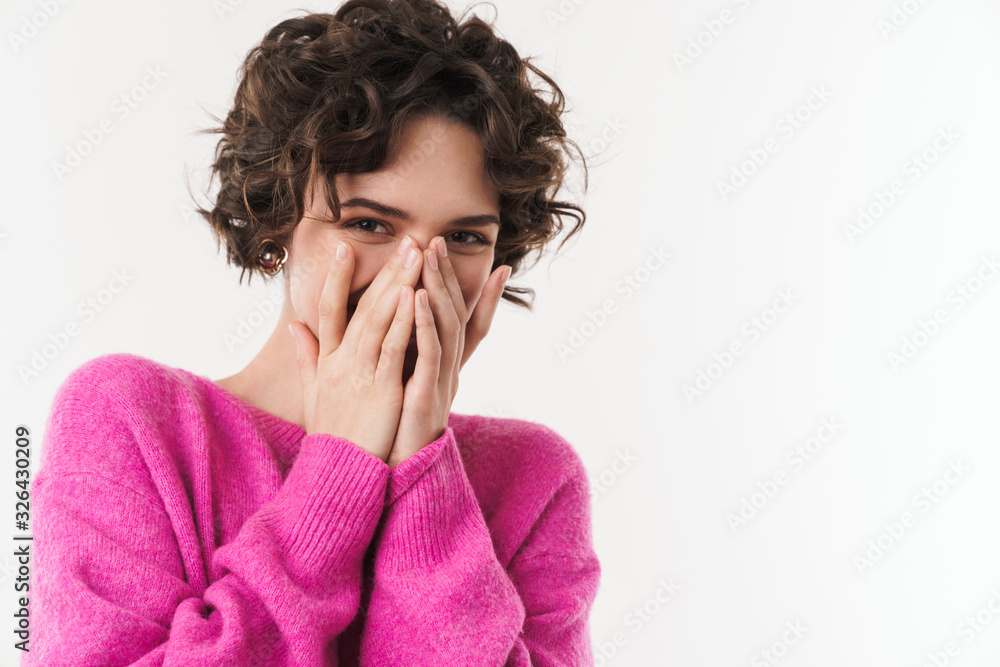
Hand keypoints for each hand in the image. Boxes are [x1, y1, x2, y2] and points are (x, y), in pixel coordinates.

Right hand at [289, 236, 423, 462]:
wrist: (337, 474)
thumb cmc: (332, 436)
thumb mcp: (313, 393)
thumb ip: (306, 357)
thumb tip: (295, 327)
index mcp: (328, 360)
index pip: (327, 309)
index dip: (336, 278)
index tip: (344, 247)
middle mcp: (341, 361)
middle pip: (362, 307)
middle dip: (386, 272)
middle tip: (406, 240)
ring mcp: (360, 373)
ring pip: (378, 320)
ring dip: (398, 285)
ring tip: (415, 255)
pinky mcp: (381, 388)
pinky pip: (393, 348)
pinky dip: (403, 321)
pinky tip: (415, 296)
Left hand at [385, 236, 509, 467]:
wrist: (386, 478)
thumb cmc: (383, 432)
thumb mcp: (383, 386)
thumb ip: (377, 354)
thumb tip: (361, 328)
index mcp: (436, 366)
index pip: (452, 318)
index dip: (457, 285)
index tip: (448, 253)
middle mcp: (444, 370)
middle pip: (451, 314)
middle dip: (445, 276)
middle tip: (436, 240)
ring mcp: (438, 381)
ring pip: (444, 326)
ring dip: (437, 288)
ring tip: (429, 256)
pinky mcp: (426, 395)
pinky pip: (430, 352)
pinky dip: (424, 322)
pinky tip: (416, 296)